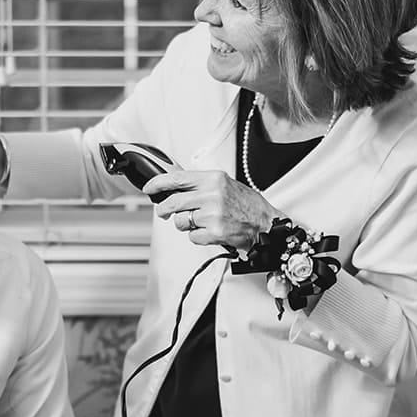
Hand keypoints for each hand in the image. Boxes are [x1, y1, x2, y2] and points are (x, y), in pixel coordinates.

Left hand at [146, 169, 274, 250]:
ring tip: (201, 223)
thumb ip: (202, 185)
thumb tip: (176, 188)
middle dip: (164, 210)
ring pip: (181, 222)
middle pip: (173, 202)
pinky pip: (193, 237)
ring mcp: (212, 214)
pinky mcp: (214, 232)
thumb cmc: (248, 206)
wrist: (267, 225)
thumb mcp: (226, 185)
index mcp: (214, 179)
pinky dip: (199, 237)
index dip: (158, 184)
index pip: (178, 178)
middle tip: (165, 213)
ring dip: (186, 225)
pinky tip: (211, 233)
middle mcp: (212, 195)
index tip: (149, 188)